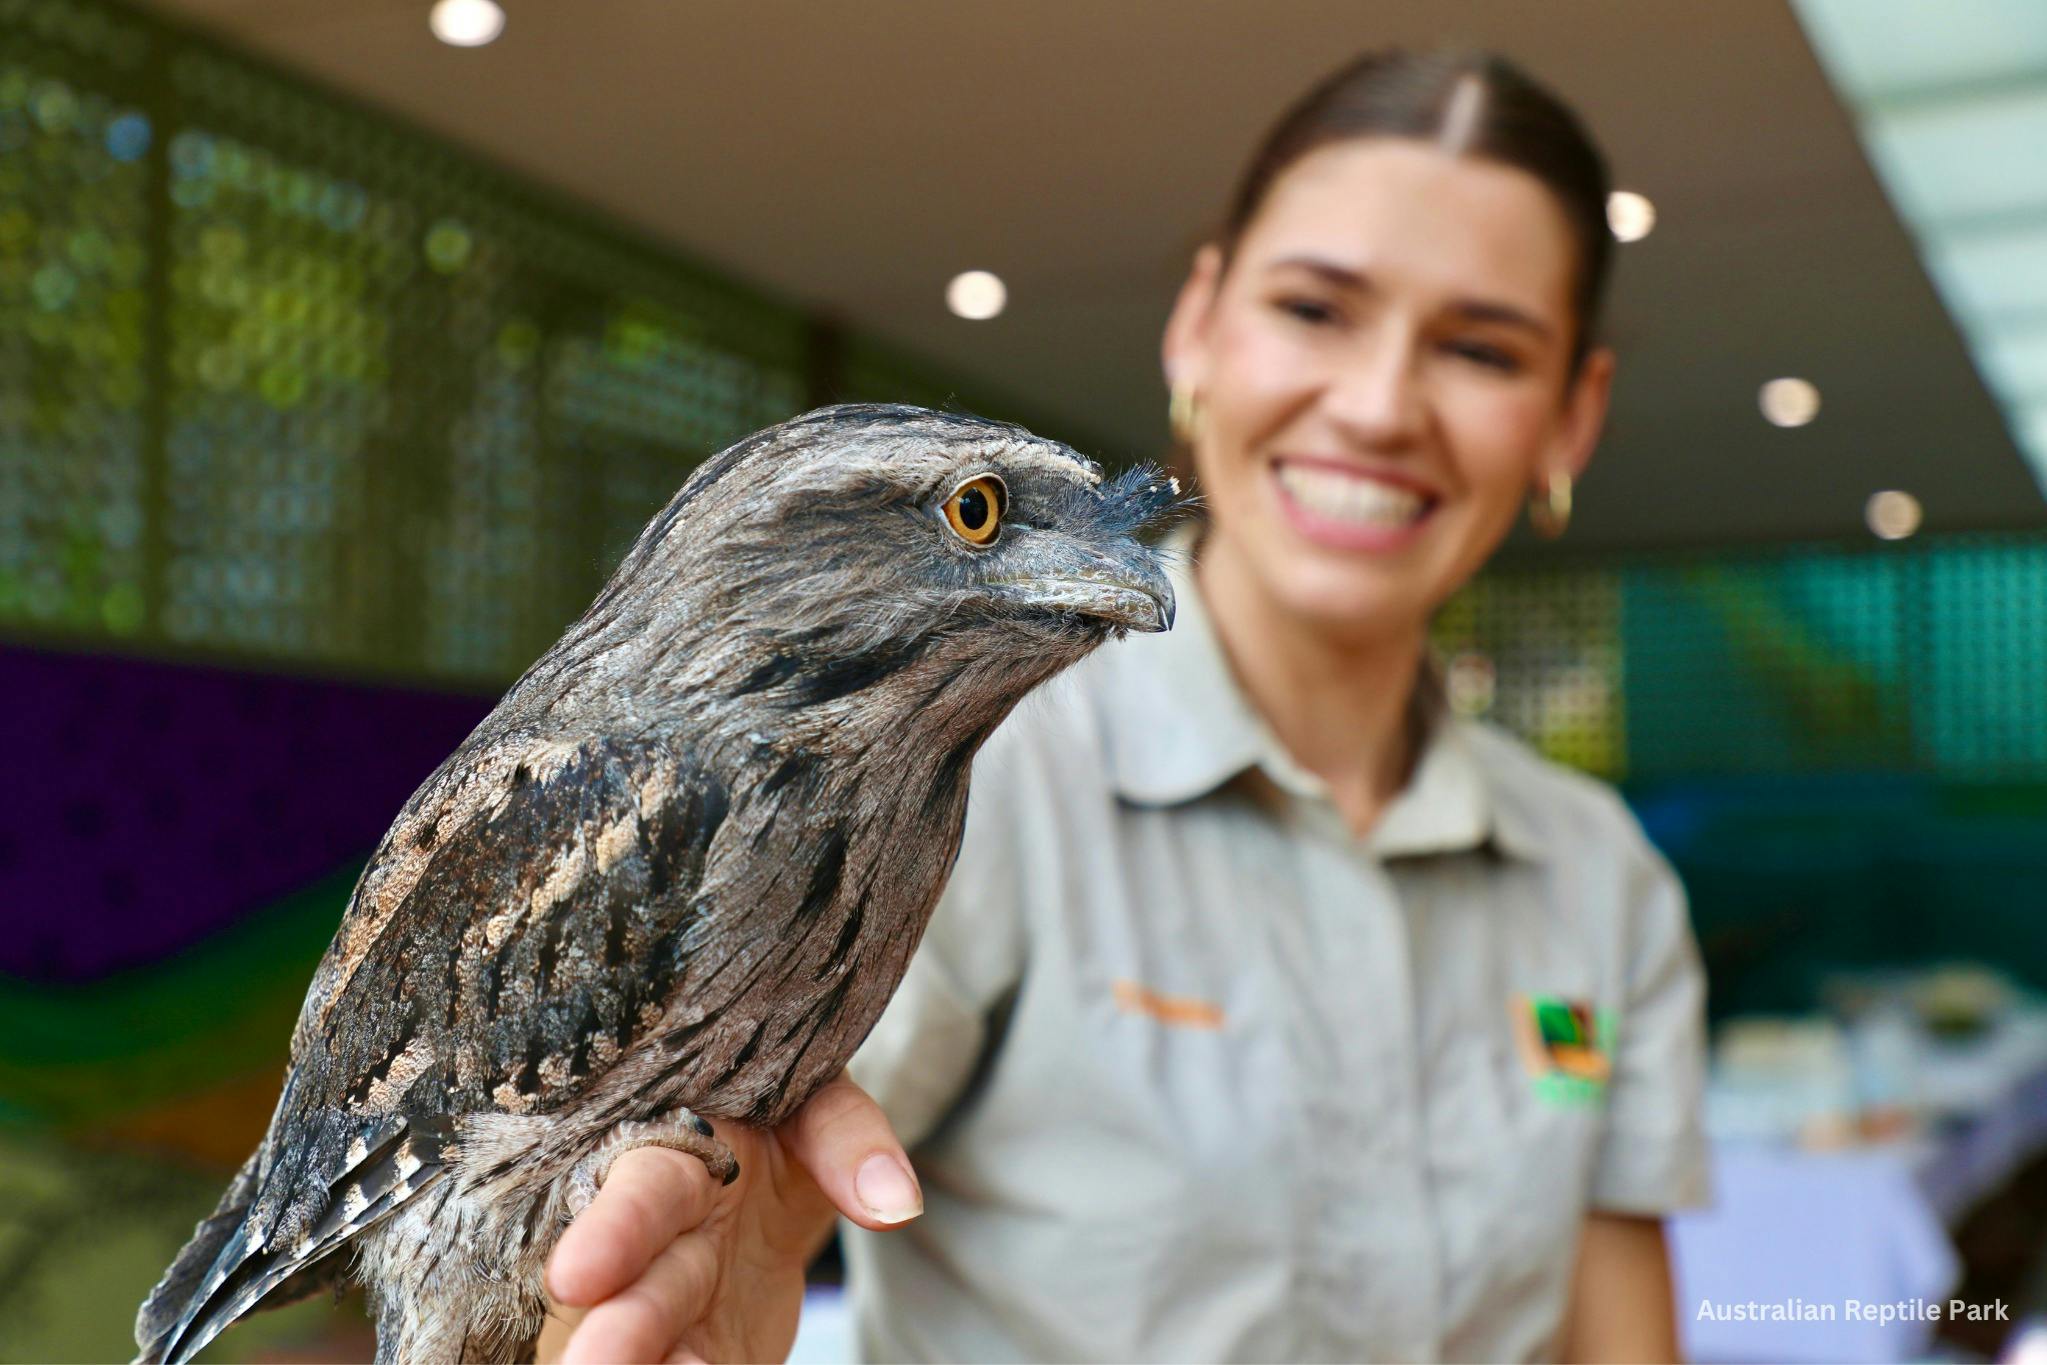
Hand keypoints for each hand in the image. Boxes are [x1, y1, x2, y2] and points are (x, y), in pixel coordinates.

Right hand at [541, 1074, 919, 1364]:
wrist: (763, 1155)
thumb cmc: (773, 1110)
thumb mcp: (810, 1101)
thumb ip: (845, 1139)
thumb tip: (897, 1206)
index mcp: (674, 1155)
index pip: (643, 1192)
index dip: (614, 1232)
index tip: (577, 1278)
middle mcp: (661, 1238)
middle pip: (636, 1288)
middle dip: (616, 1335)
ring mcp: (675, 1299)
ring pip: (655, 1344)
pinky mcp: (702, 1344)